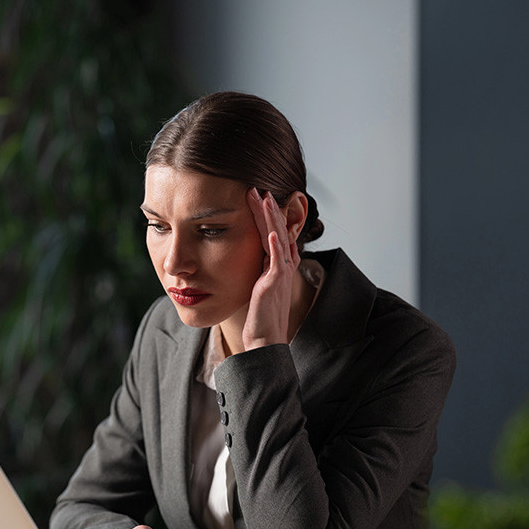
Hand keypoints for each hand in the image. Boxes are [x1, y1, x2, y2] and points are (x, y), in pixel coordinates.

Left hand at [243, 188, 300, 350]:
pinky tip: (271, 231)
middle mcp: (283, 266)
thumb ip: (256, 272)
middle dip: (267, 209)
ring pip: (277, 239)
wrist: (266, 340)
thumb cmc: (260, 318)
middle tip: (257, 188)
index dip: (267, 215)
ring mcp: (280, 274)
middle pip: (277, 230)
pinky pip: (277, 261)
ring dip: (271, 218)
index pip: (273, 233)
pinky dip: (274, 245)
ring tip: (264, 198)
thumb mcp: (257, 288)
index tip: (258, 197)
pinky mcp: (274, 284)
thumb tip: (245, 260)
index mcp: (278, 266)